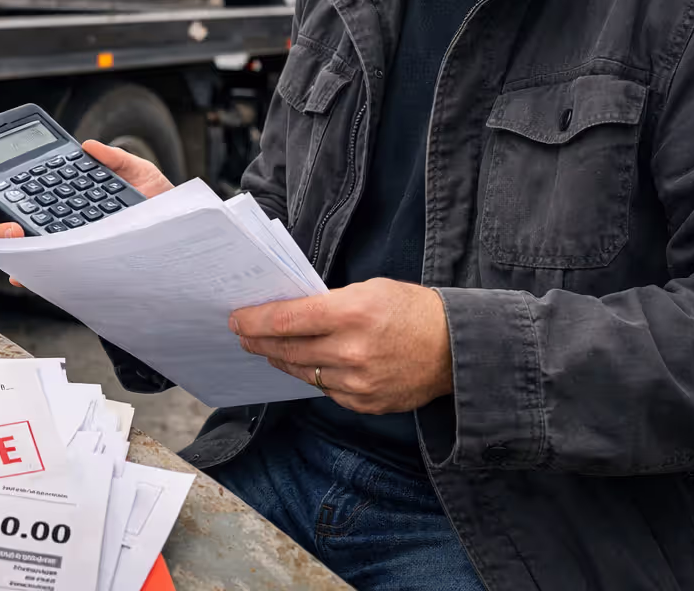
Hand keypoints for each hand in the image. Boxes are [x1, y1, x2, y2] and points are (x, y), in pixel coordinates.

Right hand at [0, 139, 173, 285]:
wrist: (177, 237)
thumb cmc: (157, 209)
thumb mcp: (138, 174)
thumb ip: (113, 158)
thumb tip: (89, 146)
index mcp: (67, 197)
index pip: (24, 193)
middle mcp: (59, 224)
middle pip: (11, 222)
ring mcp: (64, 248)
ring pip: (21, 249)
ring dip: (6, 242)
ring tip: (14, 234)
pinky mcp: (75, 269)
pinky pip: (44, 274)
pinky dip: (28, 273)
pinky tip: (23, 269)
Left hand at [229, 279, 452, 413]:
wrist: (456, 348)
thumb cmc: (411, 310)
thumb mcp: (369, 290)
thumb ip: (328, 303)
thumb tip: (289, 313)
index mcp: (351, 313)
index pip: (287, 319)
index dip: (255, 320)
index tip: (236, 319)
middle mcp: (351, 351)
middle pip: (288, 349)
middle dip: (260, 341)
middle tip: (243, 335)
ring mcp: (358, 382)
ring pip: (302, 372)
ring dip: (281, 359)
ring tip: (268, 349)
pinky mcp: (365, 403)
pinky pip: (325, 389)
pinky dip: (313, 376)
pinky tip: (306, 365)